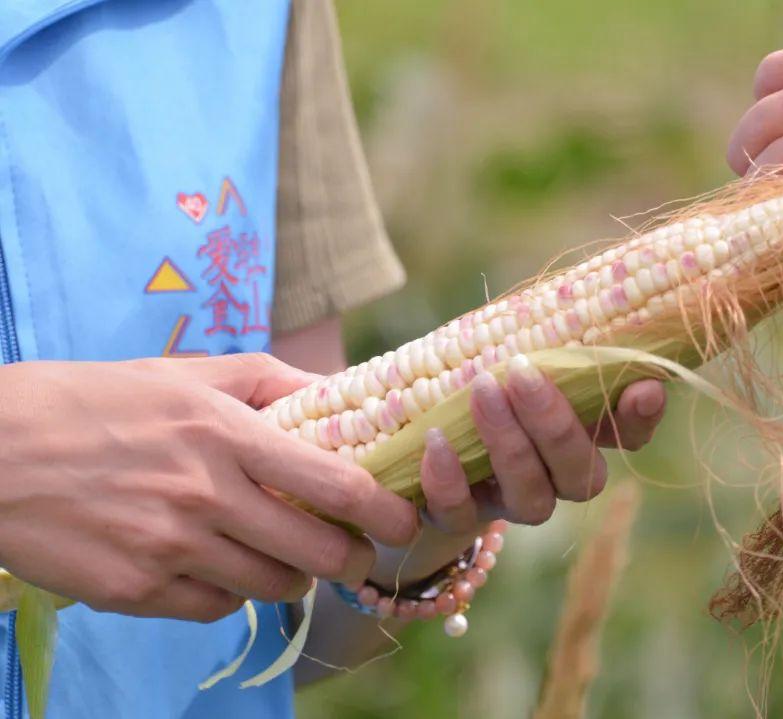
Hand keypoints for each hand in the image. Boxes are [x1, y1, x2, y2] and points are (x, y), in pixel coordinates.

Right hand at [0, 354, 417, 621]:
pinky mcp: (135, 590)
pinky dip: (229, 592)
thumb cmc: (95, 402)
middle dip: (351, 560)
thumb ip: (268, 380)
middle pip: (318, 554)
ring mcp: (170, 548)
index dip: (385, 512)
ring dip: (292, 577)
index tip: (405, 521)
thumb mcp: (185, 373)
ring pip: (272, 588)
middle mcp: (206, 496)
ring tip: (282, 556)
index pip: (336, 485)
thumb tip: (335, 393)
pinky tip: (216, 564)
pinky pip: (215, 607)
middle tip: (352, 552)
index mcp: (225, 433)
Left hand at [365, 355, 664, 585]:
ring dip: (509, 445)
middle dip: (556, 425)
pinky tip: (437, 439)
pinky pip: (461, 514)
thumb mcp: (515, 354)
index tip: (643, 388)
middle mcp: (557, 477)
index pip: (629, 435)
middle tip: (523, 373)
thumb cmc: (480, 378)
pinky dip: (449, 479)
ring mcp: (511, 503)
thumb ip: (550, 345)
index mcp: (582, 433)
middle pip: (580, 472)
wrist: (415, 432)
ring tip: (482, 390)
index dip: (641, 418)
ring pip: (532, 499)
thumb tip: (589, 307)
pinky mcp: (461, 518)